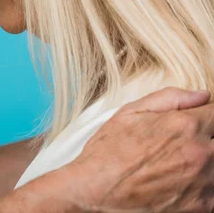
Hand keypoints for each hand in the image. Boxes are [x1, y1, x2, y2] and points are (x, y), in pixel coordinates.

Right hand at [68, 87, 213, 211]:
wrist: (94, 191)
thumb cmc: (108, 152)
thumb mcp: (130, 113)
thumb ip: (169, 98)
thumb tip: (202, 95)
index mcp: (185, 125)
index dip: (208, 116)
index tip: (200, 121)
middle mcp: (200, 152)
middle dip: (208, 138)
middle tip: (183, 144)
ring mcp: (204, 181)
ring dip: (208, 162)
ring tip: (182, 164)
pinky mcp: (201, 207)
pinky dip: (206, 186)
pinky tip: (185, 182)